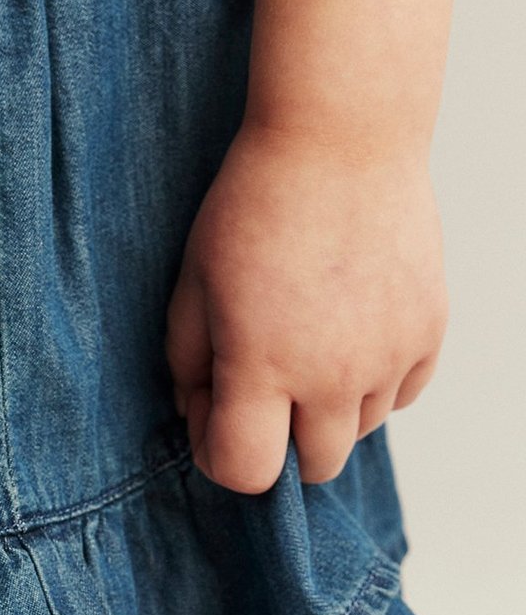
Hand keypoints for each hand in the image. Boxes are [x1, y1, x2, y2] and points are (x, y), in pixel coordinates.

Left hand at [163, 119, 447, 492]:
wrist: (341, 141)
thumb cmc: (255, 205)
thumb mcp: (192, 281)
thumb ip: (187, 361)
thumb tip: (199, 412)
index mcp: (262, 365)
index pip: (244, 472)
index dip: (216, 454)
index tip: (210, 411)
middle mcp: (332, 375)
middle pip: (311, 468)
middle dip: (276, 443)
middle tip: (259, 385)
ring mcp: (388, 357)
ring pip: (358, 432)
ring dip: (325, 410)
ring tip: (304, 343)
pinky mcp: (428, 332)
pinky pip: (400, 395)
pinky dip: (372, 383)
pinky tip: (346, 331)